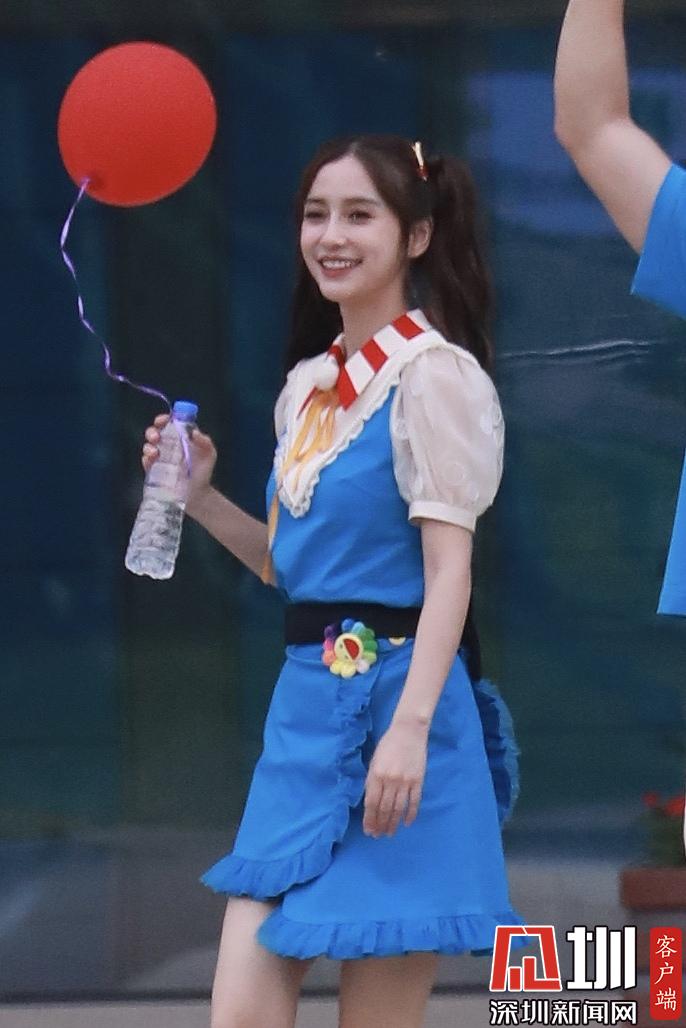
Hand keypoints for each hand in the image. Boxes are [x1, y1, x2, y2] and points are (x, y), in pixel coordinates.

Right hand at [142, 412, 217, 511]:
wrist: (198, 494)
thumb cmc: (203, 472)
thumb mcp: (209, 454)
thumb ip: (205, 442)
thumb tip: (194, 433)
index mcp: (179, 438)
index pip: (168, 424)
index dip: (163, 420)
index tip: (164, 420)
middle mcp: (167, 445)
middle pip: (154, 433)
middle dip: (152, 432)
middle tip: (157, 437)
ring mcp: (159, 458)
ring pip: (147, 446)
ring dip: (148, 446)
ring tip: (155, 453)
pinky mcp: (154, 471)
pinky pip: (146, 462)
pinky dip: (146, 459)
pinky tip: (151, 461)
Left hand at [362, 720, 427, 837]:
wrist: (409, 731)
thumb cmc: (388, 744)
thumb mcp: (374, 760)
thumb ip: (372, 780)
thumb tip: (370, 801)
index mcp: (376, 774)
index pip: (371, 803)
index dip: (369, 819)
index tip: (368, 830)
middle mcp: (390, 780)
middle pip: (384, 809)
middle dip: (380, 825)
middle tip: (378, 836)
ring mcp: (405, 781)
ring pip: (398, 808)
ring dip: (393, 823)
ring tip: (390, 833)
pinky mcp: (418, 780)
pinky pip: (414, 802)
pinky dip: (410, 814)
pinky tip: (406, 823)